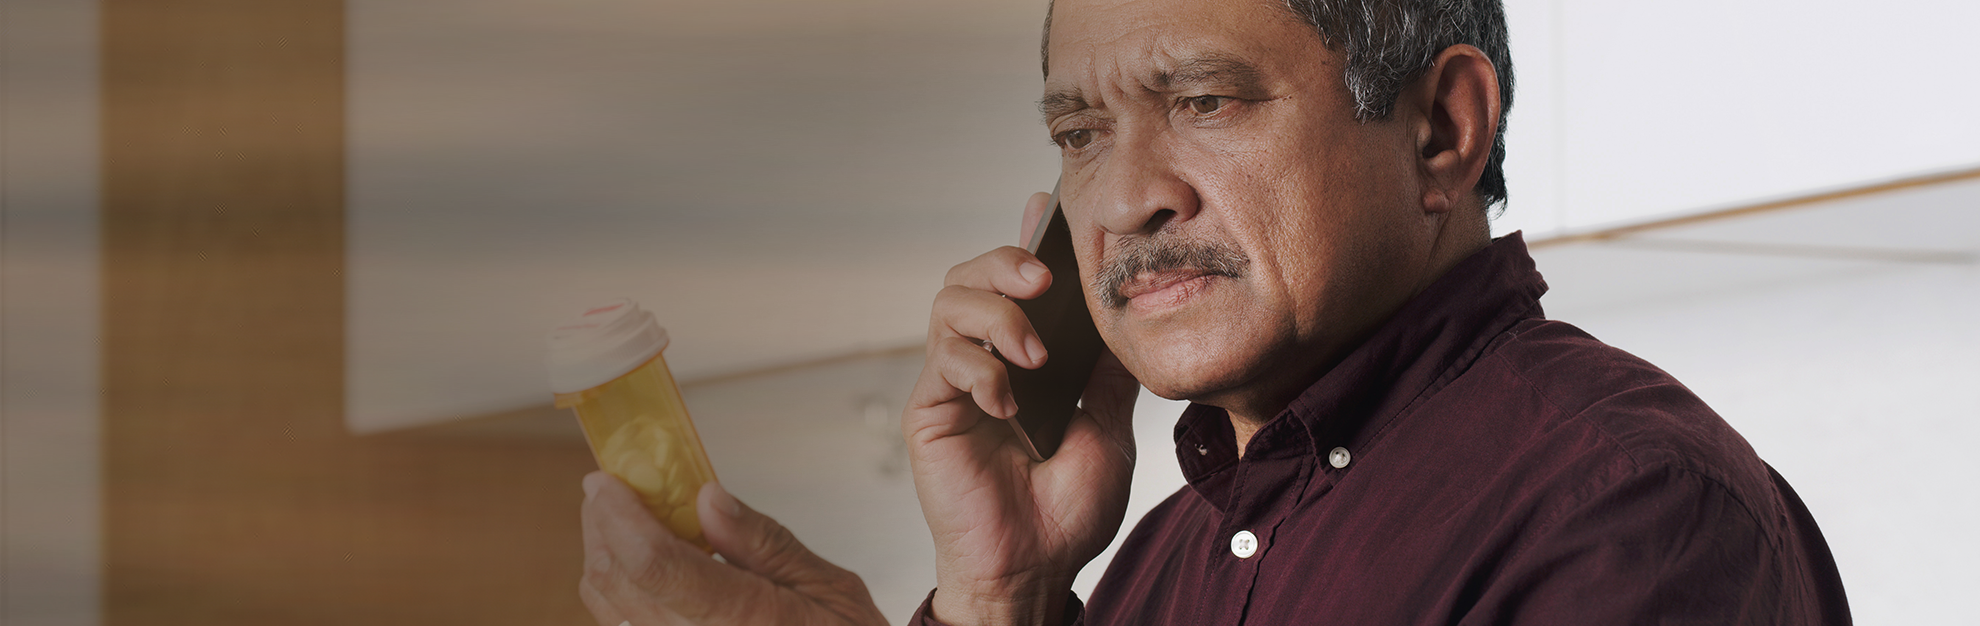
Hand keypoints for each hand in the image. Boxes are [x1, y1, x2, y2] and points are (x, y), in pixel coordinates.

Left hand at [580, 472, 889, 625]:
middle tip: (607, 489)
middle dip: (601, 527)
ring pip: (608, 610)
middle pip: (618, 585)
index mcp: (745, 622)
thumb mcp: (829, 587)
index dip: (620, 517)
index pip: (658, 565)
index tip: (606, 480)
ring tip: (617, 520)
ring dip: (602, 557)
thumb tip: (709, 498)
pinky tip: (637, 565)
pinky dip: (616, 590)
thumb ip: (765, 544)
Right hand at [904, 191, 1140, 625]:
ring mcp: (953, 382)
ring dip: (996, 314)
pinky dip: (979, 368)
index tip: (1048, 208)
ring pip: (949, 302)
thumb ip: (1109, 372)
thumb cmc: (1066, 510)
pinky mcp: (929, 411)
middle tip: (1043, 277)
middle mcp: (985, 359)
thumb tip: (1130, 312)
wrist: (1035, 568)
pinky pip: (941, 359)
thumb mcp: (1109, 428)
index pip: (1019, 282)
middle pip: (971, 275)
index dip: (1028, 238)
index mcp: (1026, 357)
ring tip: (1034, 354)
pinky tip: (1006, 402)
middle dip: (1005, 259)